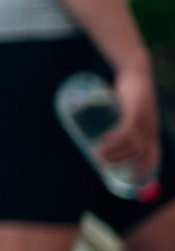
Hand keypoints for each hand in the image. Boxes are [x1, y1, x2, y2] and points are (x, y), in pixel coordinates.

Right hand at [100, 62, 161, 185]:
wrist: (136, 71)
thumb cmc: (130, 94)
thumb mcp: (130, 113)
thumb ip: (123, 126)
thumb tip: (106, 142)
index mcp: (152, 132)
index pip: (154, 157)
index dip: (145, 171)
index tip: (129, 179)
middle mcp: (151, 128)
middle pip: (141, 154)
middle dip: (121, 164)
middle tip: (102, 166)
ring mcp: (144, 119)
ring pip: (133, 145)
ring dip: (114, 153)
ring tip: (97, 153)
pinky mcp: (135, 110)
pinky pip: (128, 130)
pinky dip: (116, 139)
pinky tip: (104, 140)